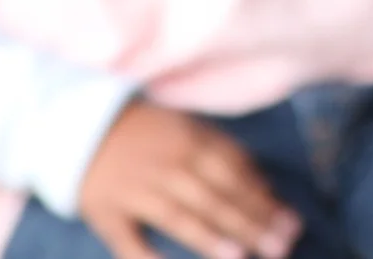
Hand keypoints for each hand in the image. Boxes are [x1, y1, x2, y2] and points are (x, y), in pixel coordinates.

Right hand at [76, 102, 300, 258]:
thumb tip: (267, 187)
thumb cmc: (150, 133)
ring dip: (209, 238)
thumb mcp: (191, 129)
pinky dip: (146, 257)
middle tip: (280, 247)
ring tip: (240, 256)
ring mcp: (135, 190)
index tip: (291, 224)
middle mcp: (167, 166)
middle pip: (214, 198)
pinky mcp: (106, 212)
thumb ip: (227, 155)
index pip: (235, 176)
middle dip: (250, 224)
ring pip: (177, 216)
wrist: (81, 127)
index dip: (264, 201)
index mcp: (191, 143)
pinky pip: (127, 239)